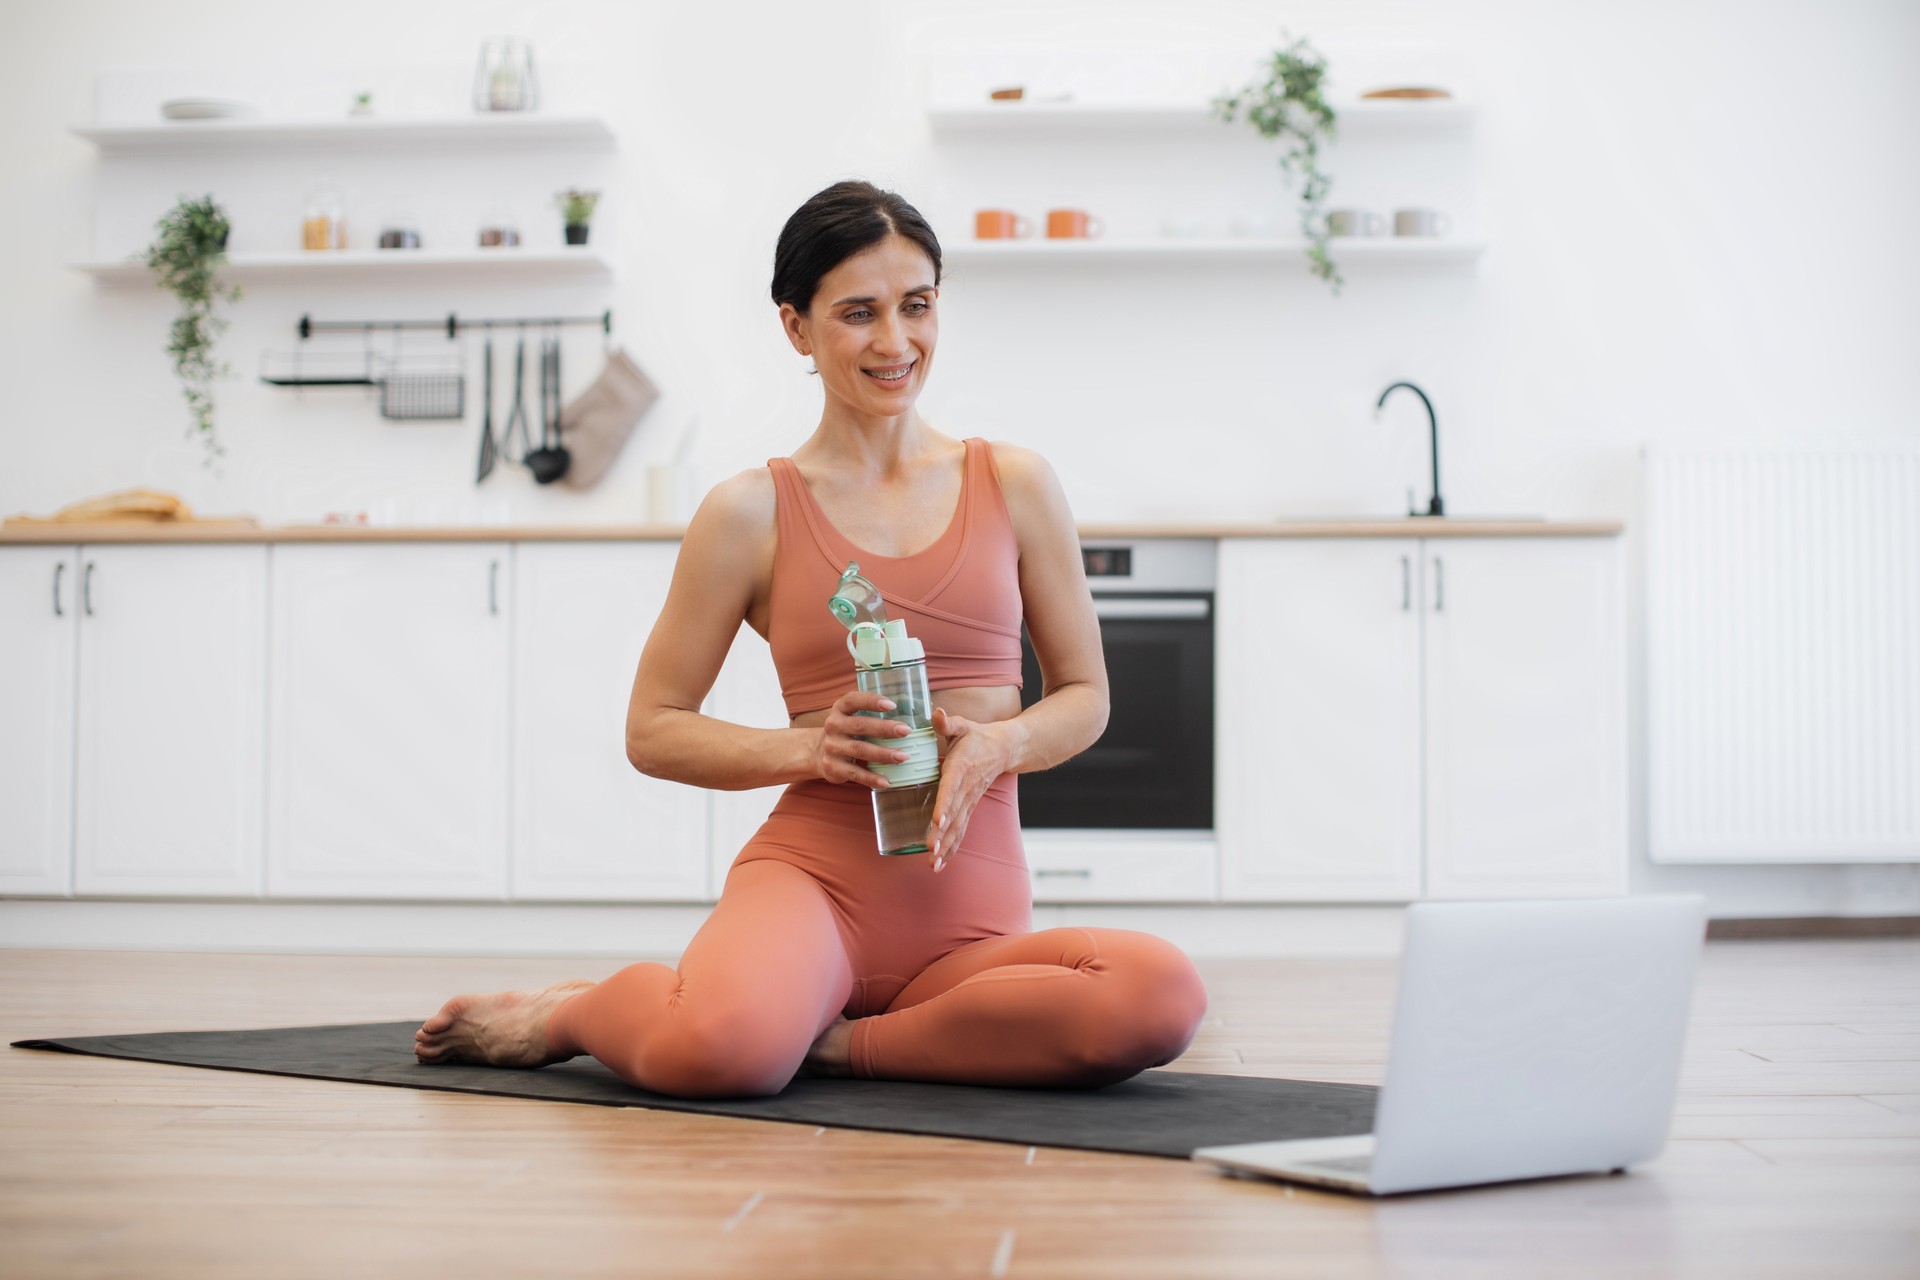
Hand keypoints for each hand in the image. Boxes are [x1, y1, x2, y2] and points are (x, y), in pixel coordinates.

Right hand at [812, 690, 911, 788]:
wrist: (817, 753)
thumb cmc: (847, 731)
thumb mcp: (852, 716)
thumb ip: (872, 712)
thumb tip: (914, 713)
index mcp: (840, 709)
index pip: (853, 700)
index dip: (872, 701)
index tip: (892, 705)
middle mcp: (833, 726)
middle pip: (860, 725)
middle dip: (885, 729)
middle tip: (906, 731)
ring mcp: (832, 747)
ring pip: (860, 750)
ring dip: (883, 754)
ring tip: (903, 756)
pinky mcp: (832, 767)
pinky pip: (855, 773)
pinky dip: (872, 778)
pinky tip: (887, 781)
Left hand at [926, 708, 1016, 872]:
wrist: (1006, 749)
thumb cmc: (977, 736)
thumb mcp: (963, 725)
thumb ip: (948, 722)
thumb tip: (937, 713)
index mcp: (962, 767)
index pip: (952, 787)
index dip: (944, 804)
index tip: (937, 821)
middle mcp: (966, 788)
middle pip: (954, 814)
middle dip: (943, 834)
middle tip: (931, 850)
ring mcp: (970, 801)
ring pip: (958, 827)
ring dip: (946, 847)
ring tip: (933, 864)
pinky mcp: (969, 808)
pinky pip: (961, 830)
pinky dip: (952, 848)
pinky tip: (941, 864)